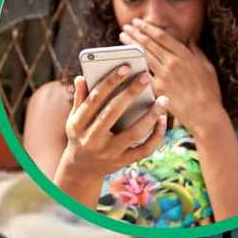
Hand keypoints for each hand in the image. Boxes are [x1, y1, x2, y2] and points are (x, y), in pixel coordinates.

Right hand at [59, 66, 169, 182]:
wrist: (81, 170)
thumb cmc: (81, 135)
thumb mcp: (74, 118)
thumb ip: (80, 98)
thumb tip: (82, 76)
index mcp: (78, 124)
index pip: (94, 99)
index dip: (109, 82)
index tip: (125, 67)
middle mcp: (92, 139)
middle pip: (113, 113)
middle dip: (131, 93)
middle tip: (147, 76)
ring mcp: (108, 153)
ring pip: (134, 133)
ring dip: (151, 116)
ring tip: (163, 99)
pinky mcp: (123, 162)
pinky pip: (144, 149)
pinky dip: (156, 135)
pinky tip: (163, 119)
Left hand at [119, 18, 223, 131]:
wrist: (205, 114)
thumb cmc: (209, 91)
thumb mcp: (207, 66)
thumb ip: (196, 51)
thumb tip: (187, 39)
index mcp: (185, 55)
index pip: (162, 36)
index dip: (148, 27)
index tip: (139, 22)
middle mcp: (173, 63)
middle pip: (149, 43)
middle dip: (136, 32)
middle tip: (126, 26)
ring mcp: (165, 76)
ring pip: (143, 56)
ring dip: (131, 45)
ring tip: (123, 37)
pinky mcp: (159, 89)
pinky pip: (143, 74)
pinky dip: (134, 65)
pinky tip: (126, 60)